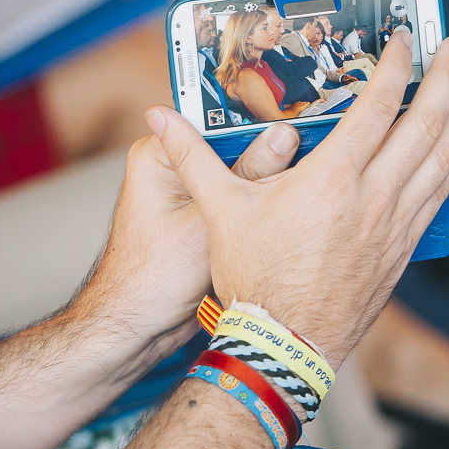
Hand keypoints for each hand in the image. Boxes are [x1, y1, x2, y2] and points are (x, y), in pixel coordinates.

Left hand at [79, 120, 303, 353]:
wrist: (137, 328)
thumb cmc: (152, 278)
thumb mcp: (207, 222)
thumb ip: (248, 177)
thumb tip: (284, 136)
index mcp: (158, 153)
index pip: (217, 120)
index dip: (259, 121)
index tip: (298, 121)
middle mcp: (170, 166)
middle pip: (231, 145)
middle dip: (267, 153)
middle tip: (311, 153)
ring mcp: (187, 192)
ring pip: (238, 174)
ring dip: (265, 182)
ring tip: (306, 178)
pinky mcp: (202, 217)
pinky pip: (236, 199)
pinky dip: (257, 204)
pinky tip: (288, 207)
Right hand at [147, 29, 448, 367]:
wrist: (284, 347)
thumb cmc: (253, 279)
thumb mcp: (220, 210)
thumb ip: (192, 156)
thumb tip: (158, 118)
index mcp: (331, 178)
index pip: (377, 105)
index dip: (395, 65)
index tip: (404, 38)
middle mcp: (374, 197)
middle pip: (426, 123)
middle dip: (446, 78)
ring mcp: (396, 223)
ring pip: (444, 157)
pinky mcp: (404, 247)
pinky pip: (441, 192)